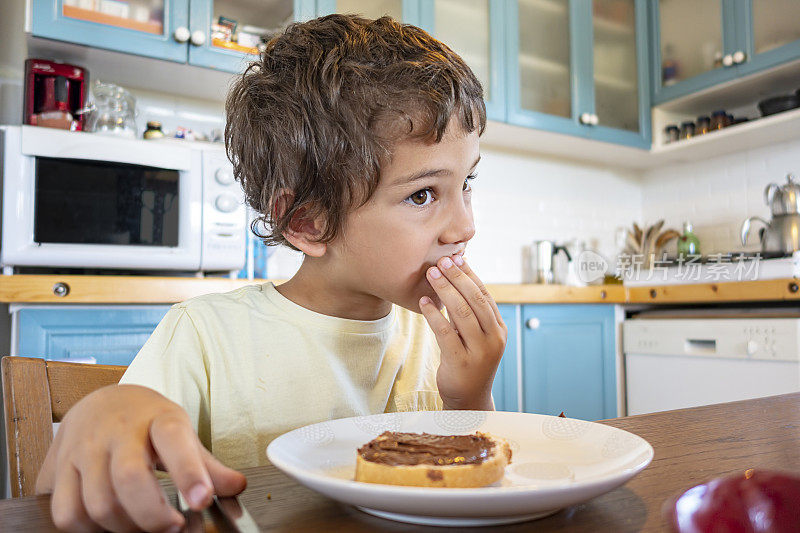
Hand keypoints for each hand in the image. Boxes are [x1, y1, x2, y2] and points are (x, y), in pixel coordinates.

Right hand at [36, 384, 246, 531]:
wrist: (101, 402)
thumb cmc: (147, 423)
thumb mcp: (182, 433)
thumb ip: (208, 465)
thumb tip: (237, 486)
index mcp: (158, 419)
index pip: (174, 440)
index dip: (188, 472)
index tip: (202, 500)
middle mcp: (117, 431)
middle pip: (130, 479)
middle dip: (153, 515)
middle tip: (174, 527)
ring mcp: (85, 450)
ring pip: (99, 503)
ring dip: (125, 527)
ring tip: (144, 527)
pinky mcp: (59, 469)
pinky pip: (68, 513)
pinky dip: (89, 530)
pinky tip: (110, 525)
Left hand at [419, 255, 506, 409]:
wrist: (468, 399)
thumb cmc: (469, 361)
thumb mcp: (475, 336)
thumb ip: (470, 313)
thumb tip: (456, 277)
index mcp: (499, 328)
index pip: (485, 294)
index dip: (470, 274)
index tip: (455, 257)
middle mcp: (494, 339)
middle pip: (475, 300)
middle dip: (457, 277)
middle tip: (441, 261)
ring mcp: (479, 352)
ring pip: (462, 313)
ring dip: (445, 290)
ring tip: (430, 275)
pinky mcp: (461, 362)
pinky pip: (446, 333)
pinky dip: (434, 315)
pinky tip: (424, 302)